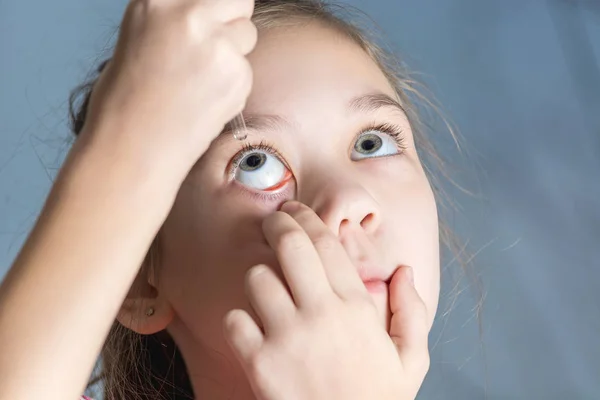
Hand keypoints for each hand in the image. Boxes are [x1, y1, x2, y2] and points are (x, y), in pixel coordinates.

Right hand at [80, 0, 256, 178]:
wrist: (133, 149)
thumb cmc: (128, 101)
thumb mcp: (142, 36)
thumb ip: (177, 18)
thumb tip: (209, 12)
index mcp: (156, 1)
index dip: (215, 6)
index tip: (215, 16)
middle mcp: (190, 16)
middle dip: (232, 17)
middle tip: (213, 45)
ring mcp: (218, 46)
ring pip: (248, 34)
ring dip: (234, 52)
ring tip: (201, 80)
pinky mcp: (237, 77)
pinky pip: (247, 70)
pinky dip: (234, 84)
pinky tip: (206, 101)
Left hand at [223, 201, 430, 399]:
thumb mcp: (411, 360)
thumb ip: (412, 312)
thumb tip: (406, 272)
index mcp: (356, 307)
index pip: (326, 243)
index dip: (307, 218)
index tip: (296, 210)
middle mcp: (321, 314)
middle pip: (289, 245)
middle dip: (276, 223)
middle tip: (271, 221)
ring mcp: (288, 337)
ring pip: (257, 278)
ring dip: (258, 276)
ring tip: (264, 283)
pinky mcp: (260, 363)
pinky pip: (235, 320)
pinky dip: (238, 320)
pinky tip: (251, 327)